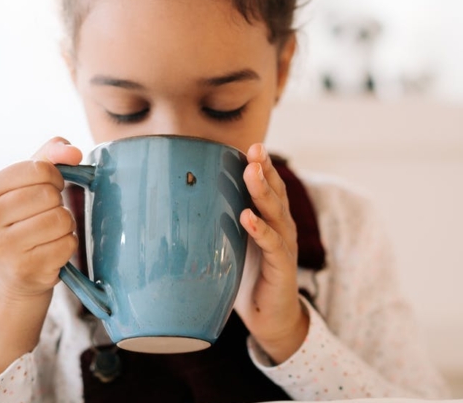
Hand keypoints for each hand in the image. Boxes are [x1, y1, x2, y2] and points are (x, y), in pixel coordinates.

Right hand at [0, 137, 82, 301]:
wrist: (9, 275)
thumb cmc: (21, 219)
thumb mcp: (25, 183)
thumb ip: (49, 156)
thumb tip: (74, 152)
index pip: (37, 168)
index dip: (54, 176)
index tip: (50, 187)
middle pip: (49, 195)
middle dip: (57, 202)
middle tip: (45, 214)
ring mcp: (3, 248)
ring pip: (61, 218)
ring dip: (65, 224)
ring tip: (48, 232)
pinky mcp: (26, 269)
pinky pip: (68, 243)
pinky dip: (67, 244)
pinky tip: (50, 249)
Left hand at [234, 143, 308, 363]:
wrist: (269, 318)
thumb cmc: (248, 277)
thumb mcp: (232, 244)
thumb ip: (219, 223)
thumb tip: (178, 203)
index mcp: (271, 219)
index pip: (269, 186)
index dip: (262, 165)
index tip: (250, 145)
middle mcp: (282, 227)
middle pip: (275, 192)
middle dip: (265, 169)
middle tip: (255, 149)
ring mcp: (284, 246)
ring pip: (276, 213)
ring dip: (262, 192)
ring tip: (251, 173)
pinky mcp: (283, 267)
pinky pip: (273, 245)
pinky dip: (261, 230)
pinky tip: (248, 218)